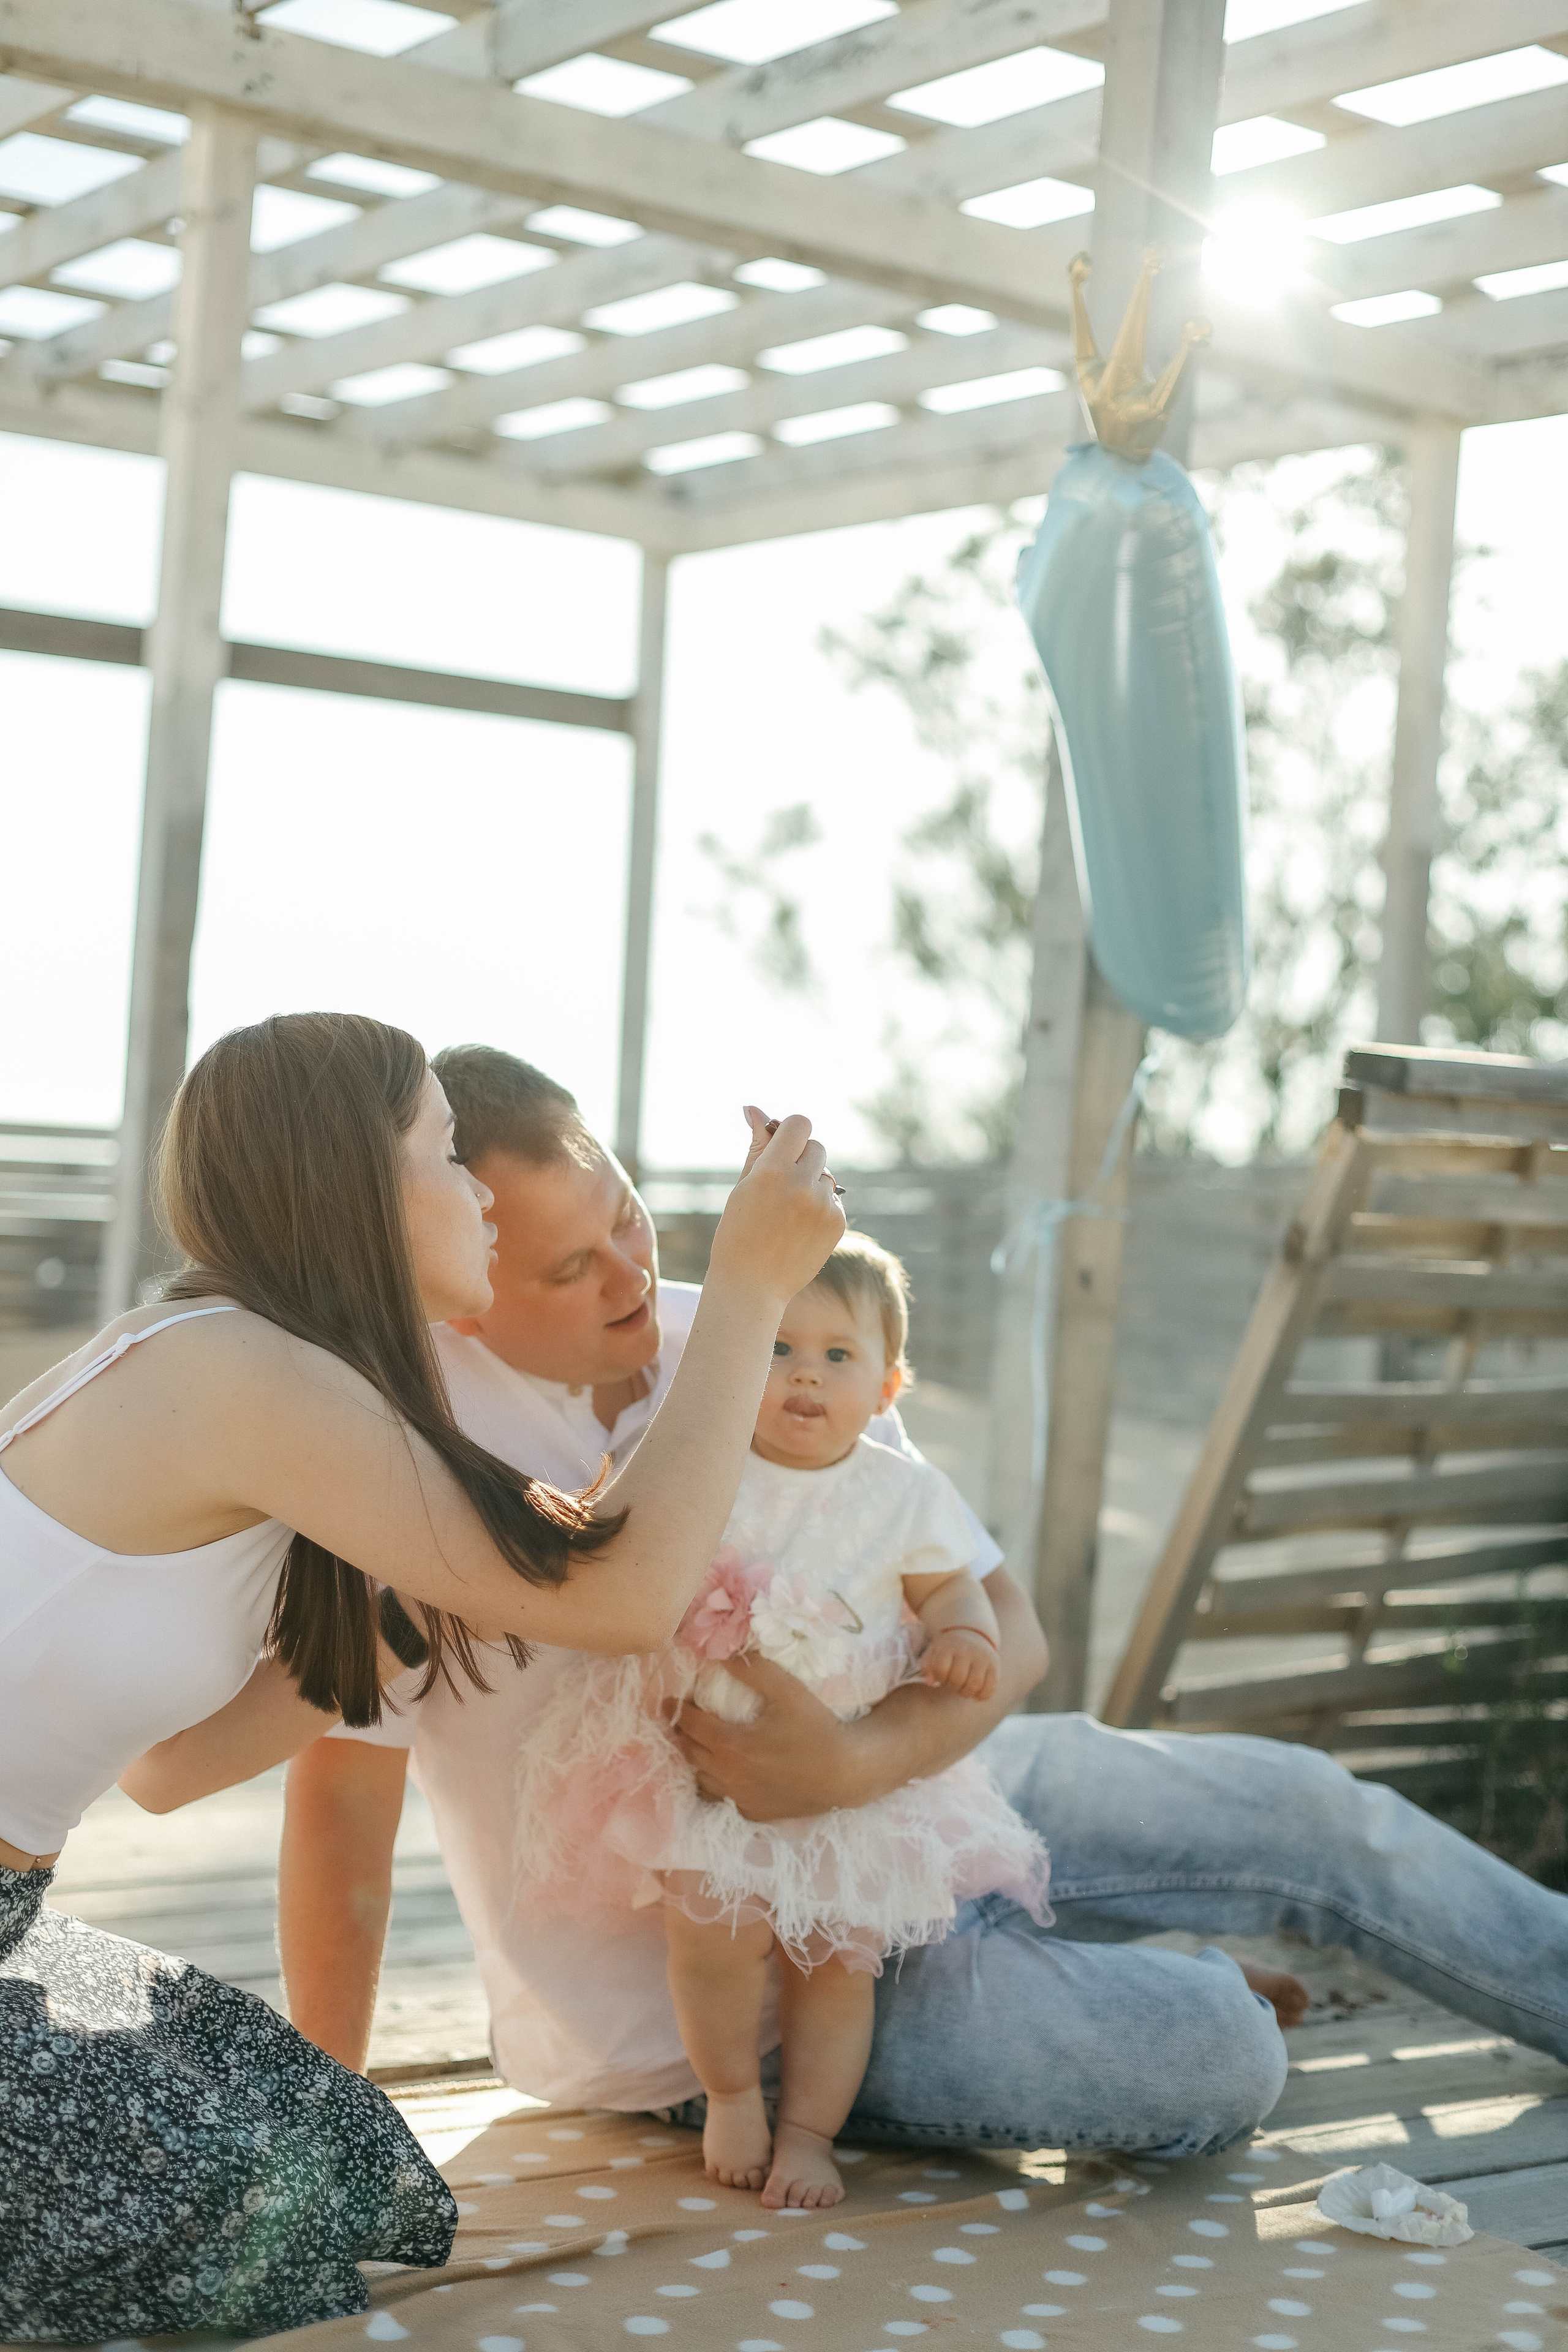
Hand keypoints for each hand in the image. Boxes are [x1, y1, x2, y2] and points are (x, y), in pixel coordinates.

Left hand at [670, 1655, 868, 1819]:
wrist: (846, 1773)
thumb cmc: (817, 1728)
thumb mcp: (788, 1690)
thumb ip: (753, 1670)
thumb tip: (721, 1654)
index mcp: (730, 1744)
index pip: (690, 1724)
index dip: (677, 1710)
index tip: (670, 1700)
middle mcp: (728, 1775)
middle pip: (690, 1751)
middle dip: (680, 1733)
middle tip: (679, 1718)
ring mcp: (740, 1798)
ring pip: (701, 1779)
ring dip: (695, 1759)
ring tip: (697, 1744)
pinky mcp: (753, 1813)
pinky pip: (722, 1799)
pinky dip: (716, 1784)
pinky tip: (724, 1773)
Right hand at [707, 1108, 845, 1307]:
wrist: (752, 1285)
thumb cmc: (738, 1232)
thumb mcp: (743, 1186)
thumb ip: (757, 1146)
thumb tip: (754, 1108)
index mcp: (773, 1170)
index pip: (800, 1123)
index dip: (791, 1131)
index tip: (781, 1144)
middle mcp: (802, 1185)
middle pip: (817, 1147)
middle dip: (801, 1159)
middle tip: (781, 1184)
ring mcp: (823, 1206)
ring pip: (826, 1175)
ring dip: (811, 1184)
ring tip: (787, 1212)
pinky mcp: (837, 1223)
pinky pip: (833, 1199)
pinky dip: (819, 1207)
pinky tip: (799, 1228)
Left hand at [920, 1628, 997, 1701]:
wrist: (972, 1635)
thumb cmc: (949, 1649)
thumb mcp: (934, 1651)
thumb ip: (927, 1665)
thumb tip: (930, 1681)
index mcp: (950, 1646)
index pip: (941, 1667)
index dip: (938, 1677)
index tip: (940, 1676)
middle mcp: (968, 1651)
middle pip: (958, 1678)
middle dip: (952, 1686)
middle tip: (951, 1683)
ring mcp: (983, 1659)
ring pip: (975, 1685)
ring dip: (965, 1692)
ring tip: (962, 1687)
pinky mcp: (995, 1668)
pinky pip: (990, 1689)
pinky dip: (981, 1695)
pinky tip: (975, 1691)